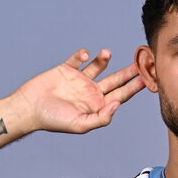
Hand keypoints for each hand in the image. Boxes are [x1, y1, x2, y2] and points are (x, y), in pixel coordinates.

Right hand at [12, 48, 144, 134]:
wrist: (29, 108)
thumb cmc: (53, 120)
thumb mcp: (80, 124)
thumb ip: (101, 117)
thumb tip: (117, 105)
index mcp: (96, 106)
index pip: (120, 96)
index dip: (134, 88)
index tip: (147, 79)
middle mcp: (91, 92)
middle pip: (115, 80)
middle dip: (128, 72)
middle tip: (142, 60)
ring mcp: (79, 80)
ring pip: (98, 66)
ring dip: (104, 59)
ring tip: (106, 53)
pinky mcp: (66, 69)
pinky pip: (78, 59)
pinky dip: (82, 55)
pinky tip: (84, 56)